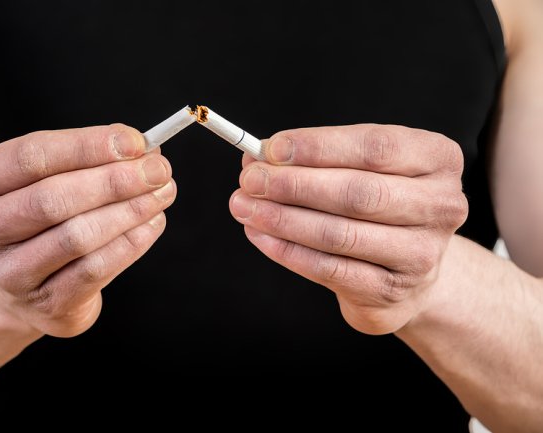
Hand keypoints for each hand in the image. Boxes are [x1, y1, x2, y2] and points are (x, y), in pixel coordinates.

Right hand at [0, 124, 175, 336]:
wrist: (25, 285)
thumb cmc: (41, 218)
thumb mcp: (48, 179)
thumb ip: (87, 159)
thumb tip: (141, 148)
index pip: (32, 156)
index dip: (88, 146)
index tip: (135, 141)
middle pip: (53, 198)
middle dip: (115, 181)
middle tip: (159, 169)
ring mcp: (9, 274)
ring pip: (77, 236)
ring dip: (129, 211)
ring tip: (163, 194)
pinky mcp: (44, 303)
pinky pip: (95, 269)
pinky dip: (131, 243)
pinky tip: (152, 223)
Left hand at [230, 125, 467, 334]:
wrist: (408, 270)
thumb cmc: (377, 206)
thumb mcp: (359, 170)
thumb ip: (316, 160)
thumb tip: (257, 157)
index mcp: (437, 159)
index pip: (375, 147)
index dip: (318, 146)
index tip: (271, 149)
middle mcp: (441, 205)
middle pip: (358, 192)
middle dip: (294, 185)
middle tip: (249, 180)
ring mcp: (421, 254)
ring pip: (339, 234)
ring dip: (283, 219)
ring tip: (244, 206)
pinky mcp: (391, 291)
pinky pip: (330, 270)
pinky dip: (288, 251)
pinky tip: (260, 236)